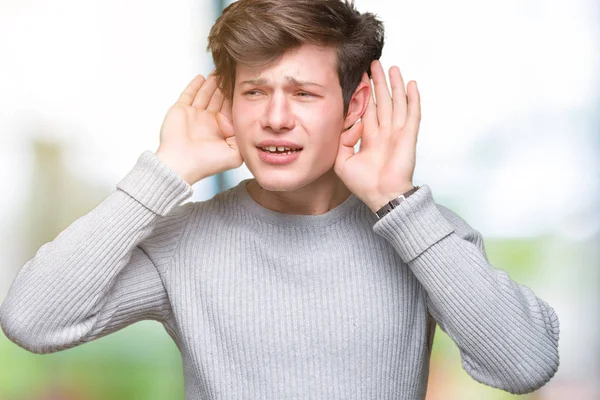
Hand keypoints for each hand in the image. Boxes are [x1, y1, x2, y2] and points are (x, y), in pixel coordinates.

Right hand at [155, 74, 242, 184]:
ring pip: (205, 93)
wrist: (181, 163)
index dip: (235, 96)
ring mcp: (194, 115)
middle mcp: (208, 121)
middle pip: (218, 97)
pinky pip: (189, 93)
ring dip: (212, 82)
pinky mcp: (181, 110)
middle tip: (232, 71)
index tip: (243, 84)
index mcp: (221, 130)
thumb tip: (244, 122)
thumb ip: (243, 138)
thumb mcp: (235, 154)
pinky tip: (202, 77)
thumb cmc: (206, 162)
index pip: (230, 107)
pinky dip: (195, 85)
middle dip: (225, 85)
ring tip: (220, 70)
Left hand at [334, 60, 420, 211]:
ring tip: (391, 67)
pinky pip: (412, 113)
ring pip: (396, 102)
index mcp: (370, 138)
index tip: (359, 77)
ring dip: (394, 84)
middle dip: (377, 82)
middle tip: (373, 64)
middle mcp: (384, 132)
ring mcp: (397, 132)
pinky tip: (411, 84)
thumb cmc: (364, 184)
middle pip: (381, 101)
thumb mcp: (342, 161)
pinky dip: (413, 98)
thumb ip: (341, 141)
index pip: (367, 110)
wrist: (382, 196)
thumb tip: (348, 124)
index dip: (363, 94)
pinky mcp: (408, 135)